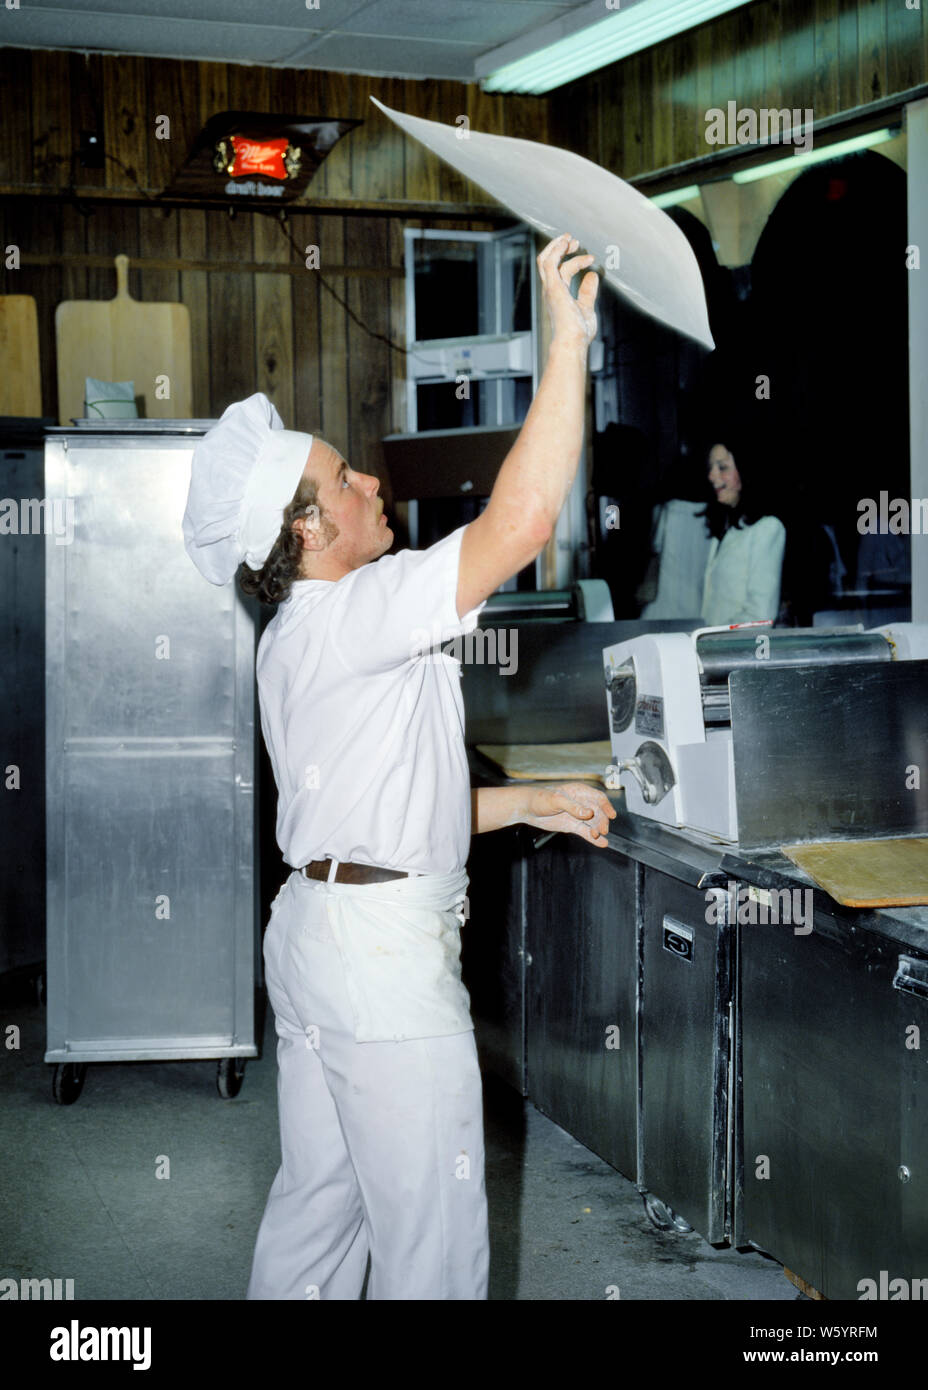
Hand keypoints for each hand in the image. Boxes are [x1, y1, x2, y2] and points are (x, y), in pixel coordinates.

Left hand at [523, 781, 615, 847]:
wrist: (527, 808)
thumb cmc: (539, 798)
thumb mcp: (556, 800)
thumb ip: (573, 807)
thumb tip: (588, 813)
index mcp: (579, 792)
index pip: (598, 798)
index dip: (606, 806)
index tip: (612, 815)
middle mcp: (581, 803)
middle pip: (598, 812)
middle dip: (602, 821)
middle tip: (602, 830)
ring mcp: (577, 815)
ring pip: (593, 823)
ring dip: (598, 830)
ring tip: (597, 836)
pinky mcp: (572, 826)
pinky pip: (586, 832)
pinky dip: (594, 838)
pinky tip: (602, 843)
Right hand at [536, 233, 598, 348]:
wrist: (572, 342)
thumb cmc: (578, 333)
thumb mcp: (587, 307)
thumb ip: (588, 291)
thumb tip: (593, 276)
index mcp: (558, 295)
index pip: (562, 272)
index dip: (575, 261)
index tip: (590, 259)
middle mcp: (551, 290)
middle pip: (548, 262)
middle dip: (560, 248)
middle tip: (575, 241)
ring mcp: (550, 289)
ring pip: (545, 260)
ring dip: (557, 246)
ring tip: (571, 239)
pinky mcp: (552, 287)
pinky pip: (549, 263)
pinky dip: (556, 250)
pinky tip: (566, 243)